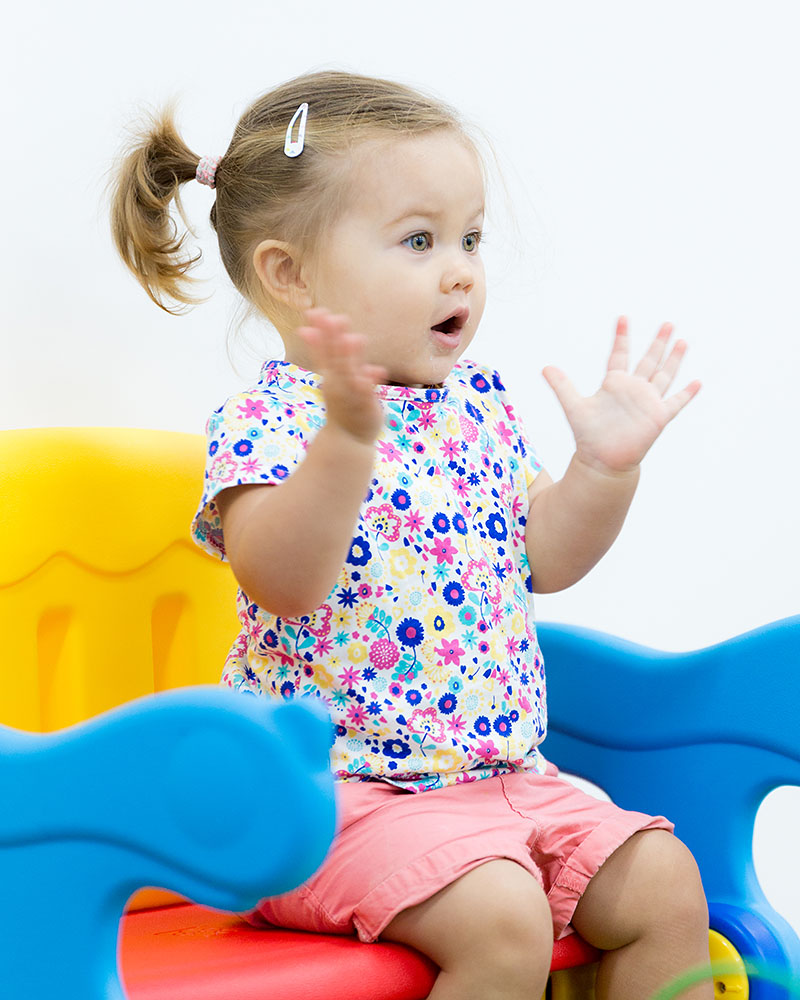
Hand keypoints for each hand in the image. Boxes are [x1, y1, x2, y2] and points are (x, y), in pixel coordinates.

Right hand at [297, 308, 386, 444]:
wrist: (348, 440)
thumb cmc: (343, 405)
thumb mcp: (333, 378)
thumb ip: (330, 354)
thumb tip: (308, 330)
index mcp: (330, 375)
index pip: (322, 350)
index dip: (319, 331)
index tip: (314, 311)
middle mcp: (338, 383)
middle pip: (335, 357)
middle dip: (334, 337)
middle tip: (333, 316)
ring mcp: (351, 394)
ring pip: (350, 373)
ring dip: (351, 357)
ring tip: (352, 339)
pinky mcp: (367, 406)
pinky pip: (369, 393)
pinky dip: (371, 383)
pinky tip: (377, 370)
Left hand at [542, 318, 700, 475]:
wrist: (602, 460)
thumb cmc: (588, 435)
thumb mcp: (574, 406)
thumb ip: (562, 386)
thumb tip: (544, 368)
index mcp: (614, 383)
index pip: (619, 355)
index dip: (621, 337)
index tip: (622, 317)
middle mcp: (633, 389)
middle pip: (648, 360)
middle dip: (658, 342)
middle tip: (668, 322)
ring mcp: (647, 402)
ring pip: (664, 375)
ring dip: (674, 359)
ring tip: (682, 341)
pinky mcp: (658, 417)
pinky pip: (676, 403)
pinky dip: (687, 394)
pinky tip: (697, 382)